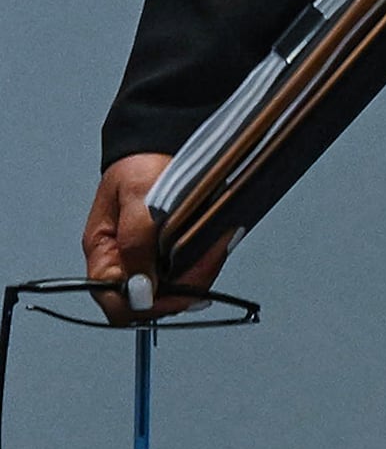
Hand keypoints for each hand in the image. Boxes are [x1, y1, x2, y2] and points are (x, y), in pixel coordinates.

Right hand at [81, 152, 229, 317]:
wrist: (164, 142)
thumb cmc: (142, 165)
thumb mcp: (138, 199)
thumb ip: (137, 245)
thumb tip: (139, 290)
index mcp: (104, 254)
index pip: (116, 303)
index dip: (146, 306)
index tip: (177, 294)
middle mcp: (125, 262)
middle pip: (151, 301)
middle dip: (181, 289)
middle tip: (210, 261)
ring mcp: (149, 257)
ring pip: (174, 287)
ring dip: (199, 274)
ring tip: (219, 245)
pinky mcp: (172, 249)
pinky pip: (189, 269)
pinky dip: (205, 260)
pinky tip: (219, 242)